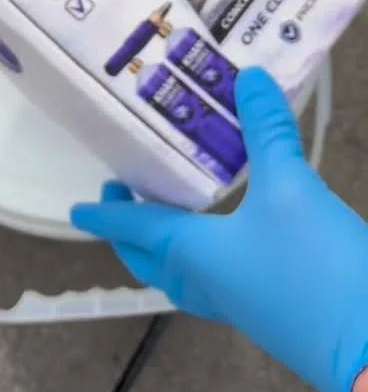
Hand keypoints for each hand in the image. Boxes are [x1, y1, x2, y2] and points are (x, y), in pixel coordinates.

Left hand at [71, 68, 367, 391]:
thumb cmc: (315, 269)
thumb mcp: (291, 187)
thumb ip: (268, 131)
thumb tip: (248, 78)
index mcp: (194, 253)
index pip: (135, 230)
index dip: (105, 215)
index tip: (77, 209)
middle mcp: (207, 283)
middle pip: (151, 261)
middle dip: (129, 234)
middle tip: (123, 198)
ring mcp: (238, 305)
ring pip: (182, 276)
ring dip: (165, 248)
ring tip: (169, 214)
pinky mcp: (269, 313)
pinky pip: (215, 284)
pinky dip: (204, 258)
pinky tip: (231, 240)